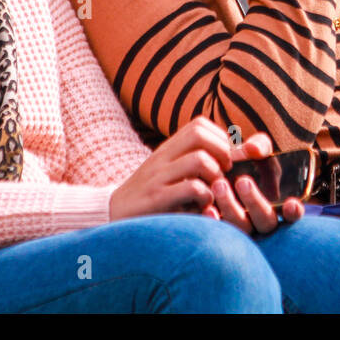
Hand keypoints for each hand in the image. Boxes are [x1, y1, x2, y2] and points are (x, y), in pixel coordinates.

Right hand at [109, 117, 234, 220]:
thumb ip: (189, 163)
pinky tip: (202, 206)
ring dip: (215, 175)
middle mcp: (162, 157)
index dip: (220, 138)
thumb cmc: (148, 197)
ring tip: (213, 190)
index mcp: (167, 150)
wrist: (111, 214)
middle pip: (199, 134)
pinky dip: (206, 196)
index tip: (224, 159)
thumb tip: (228, 158)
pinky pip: (192, 187)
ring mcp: (158, 176)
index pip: (199, 125)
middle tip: (224, 172)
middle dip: (222, 151)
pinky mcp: (157, 198)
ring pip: (199, 160)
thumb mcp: (165, 173)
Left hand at [209, 133, 305, 234]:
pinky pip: (218, 233)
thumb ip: (260, 146)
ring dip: (232, 209)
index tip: (291, 203)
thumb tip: (252, 149)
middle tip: (242, 180)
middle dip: (255, 202)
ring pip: (242, 228)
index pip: (293, 214)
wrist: (220, 167)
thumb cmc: (247, 160)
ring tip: (219, 184)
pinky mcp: (220, 230)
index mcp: (279, 203)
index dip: (294, 212)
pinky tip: (208, 209)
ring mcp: (242, 227)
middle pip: (265, 222)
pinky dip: (214, 223)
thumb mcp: (258, 151)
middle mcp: (262, 220)